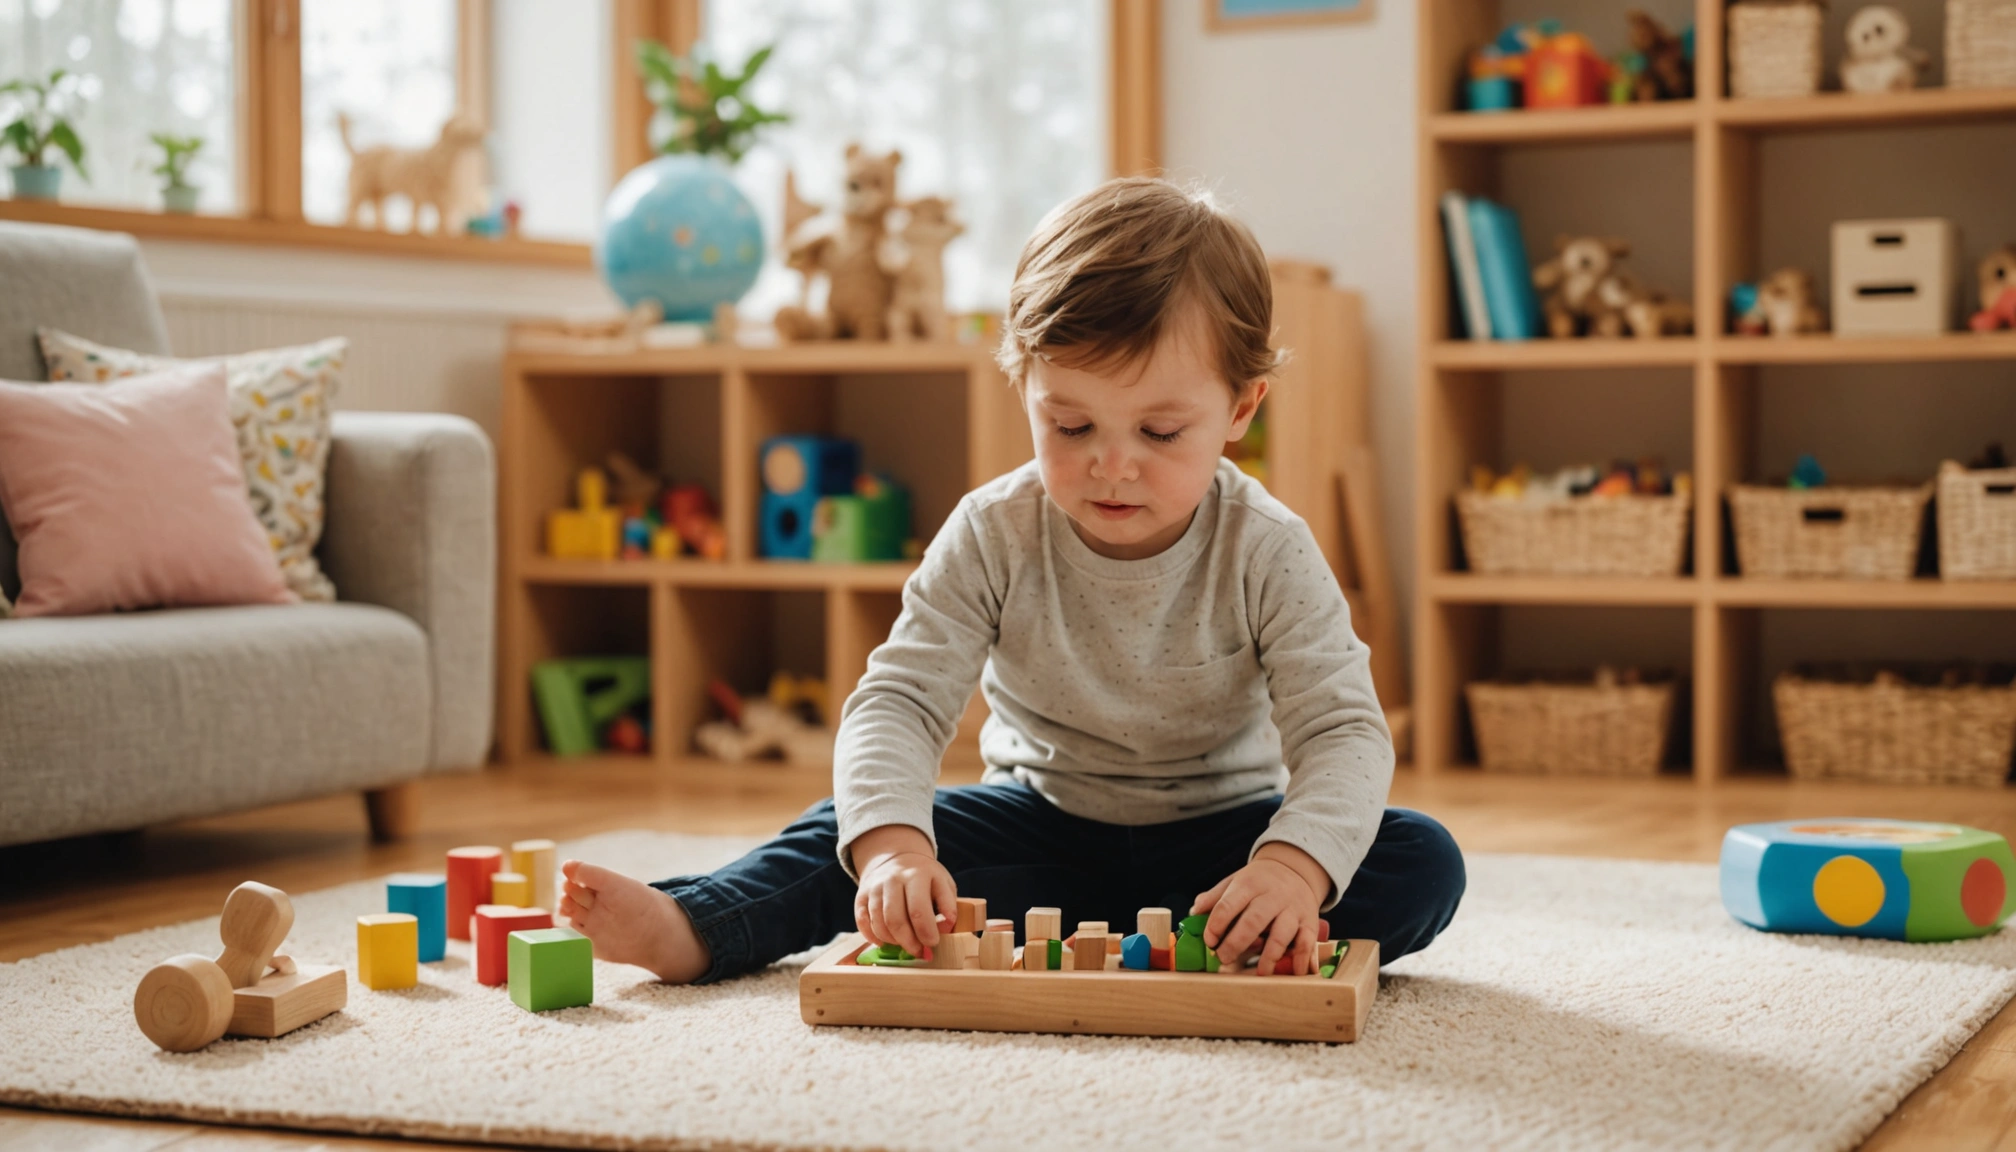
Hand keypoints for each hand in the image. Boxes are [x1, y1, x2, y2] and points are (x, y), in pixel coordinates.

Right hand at [850, 823, 956, 960]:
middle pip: (895, 920)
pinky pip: (862, 922)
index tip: (933, 944)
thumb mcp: (944, 884)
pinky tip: (886, 941)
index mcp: (917, 875)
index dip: (926, 932)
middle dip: (909, 942)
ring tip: (906, 945)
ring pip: (879, 923)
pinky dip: (873, 937)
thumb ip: (948, 906)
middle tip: (919, 952)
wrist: (897, 858)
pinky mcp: (861, 895)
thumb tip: (945, 928)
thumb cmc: (926, 878)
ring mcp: (875, 887)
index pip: (919, 910)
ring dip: (893, 941)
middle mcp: (893, 879)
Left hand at [1191, 842, 1330, 974]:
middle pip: (1253, 921)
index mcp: (1249, 884)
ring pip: (1281, 933)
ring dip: (1270, 955)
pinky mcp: (1309, 921)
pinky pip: (1307, 942)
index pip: (1228, 905)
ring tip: (1260, 972)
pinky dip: (1303, 959)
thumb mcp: (1235, 881)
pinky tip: (1295, 972)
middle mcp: (1272, 896)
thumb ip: (1214, 897)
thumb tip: (1194, 912)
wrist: (1294, 868)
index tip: (1209, 941)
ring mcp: (1292, 909)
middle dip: (1237, 943)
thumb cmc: (1258, 881)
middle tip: (1224, 959)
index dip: (1215, 925)